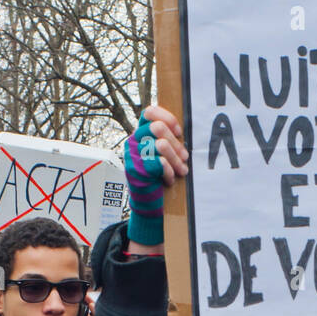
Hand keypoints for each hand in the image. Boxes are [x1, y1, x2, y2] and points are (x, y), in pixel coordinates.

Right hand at [124, 106, 188, 247]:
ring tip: (182, 170)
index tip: (179, 132)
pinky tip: (170, 180)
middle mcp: (132, 142)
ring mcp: (132, 156)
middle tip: (185, 158)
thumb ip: (168, 139)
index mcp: (140, 134)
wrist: (149, 202)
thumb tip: (182, 130)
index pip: (149, 113)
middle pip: (158, 128)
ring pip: (161, 145)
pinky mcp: (134, 170)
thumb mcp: (164, 154)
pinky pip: (159, 164)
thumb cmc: (160, 176)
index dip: (167, 118)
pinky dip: (169, 172)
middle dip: (176, 144)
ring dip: (176, 159)